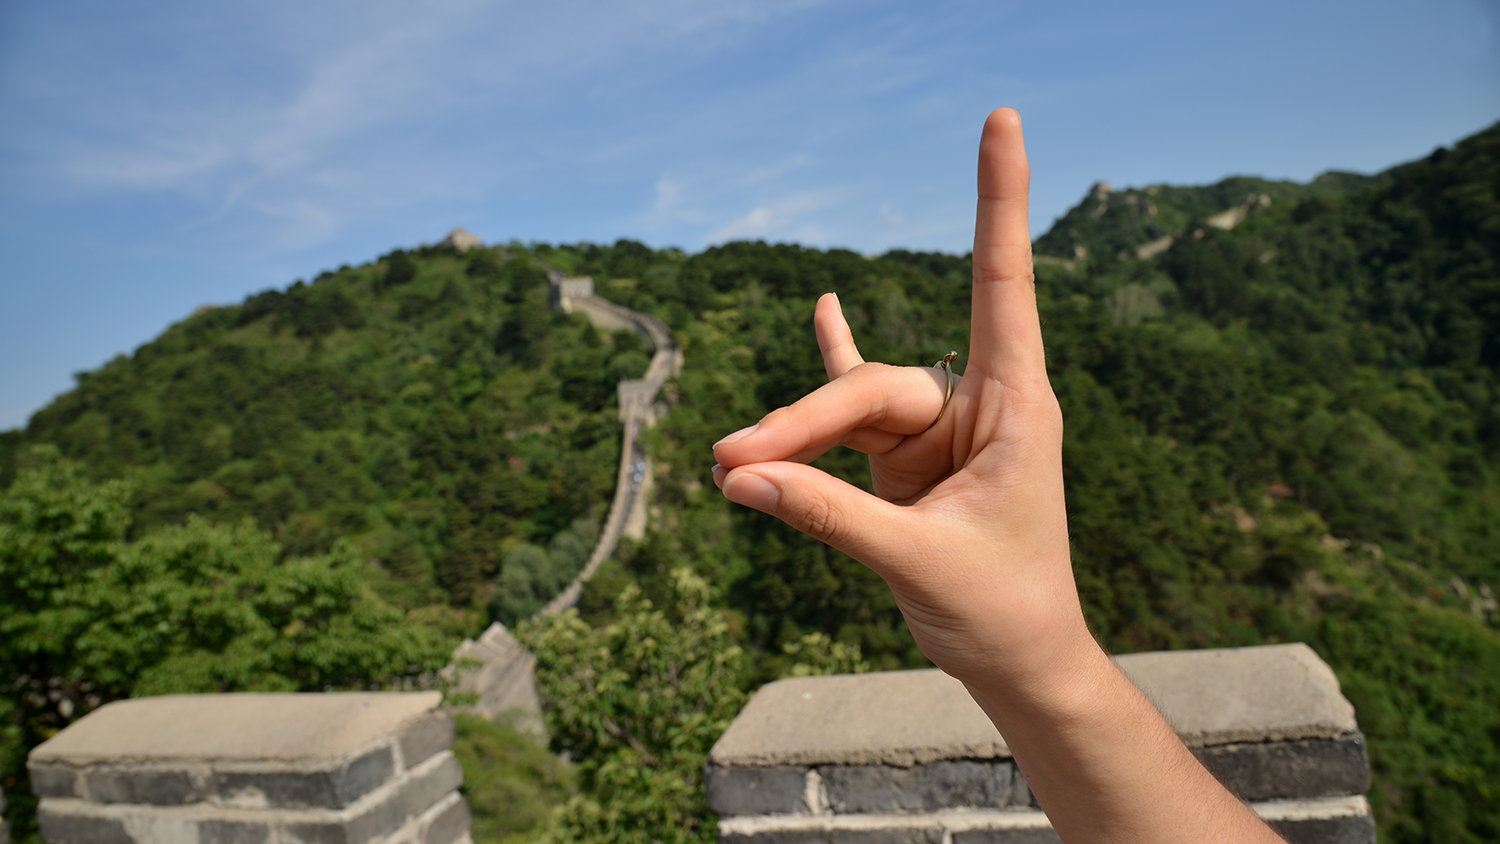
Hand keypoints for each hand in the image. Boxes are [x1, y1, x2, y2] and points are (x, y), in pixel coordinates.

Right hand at [711, 108, 1090, 695]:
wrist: (1018, 663)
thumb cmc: (1001, 613)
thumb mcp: (914, 562)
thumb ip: (826, 516)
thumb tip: (737, 477)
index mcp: (1015, 407)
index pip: (1001, 284)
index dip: (998, 201)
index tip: (1003, 120)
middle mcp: (978, 406)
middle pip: (872, 388)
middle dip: (802, 426)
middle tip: (732, 463)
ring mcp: (939, 432)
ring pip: (848, 411)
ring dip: (792, 435)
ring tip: (729, 464)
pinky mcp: (906, 460)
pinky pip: (855, 411)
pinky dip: (830, 371)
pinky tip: (821, 310)